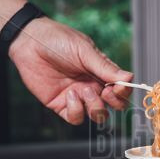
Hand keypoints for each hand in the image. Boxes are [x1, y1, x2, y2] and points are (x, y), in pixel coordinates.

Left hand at [9, 17, 132, 124]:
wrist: (29, 42)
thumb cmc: (58, 40)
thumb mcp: (85, 51)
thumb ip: (106, 68)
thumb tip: (130, 77)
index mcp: (102, 73)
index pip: (122, 89)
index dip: (124, 92)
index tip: (117, 87)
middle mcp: (94, 87)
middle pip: (115, 106)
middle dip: (114, 103)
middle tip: (105, 91)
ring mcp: (79, 98)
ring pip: (98, 115)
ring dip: (95, 106)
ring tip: (83, 90)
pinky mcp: (62, 106)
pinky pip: (76, 118)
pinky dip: (76, 110)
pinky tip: (69, 95)